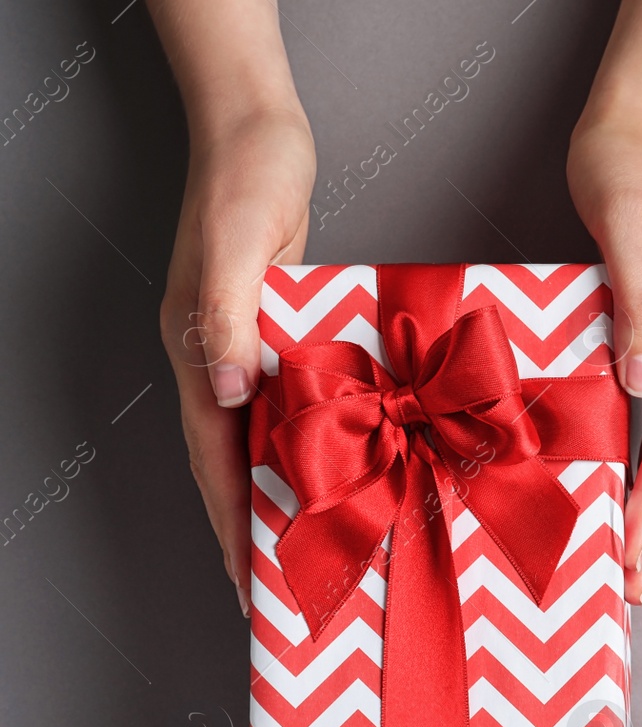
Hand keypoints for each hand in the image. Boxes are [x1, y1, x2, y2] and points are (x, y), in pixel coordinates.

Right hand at [157, 105, 314, 613]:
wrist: (258, 131)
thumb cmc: (248, 178)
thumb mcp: (241, 241)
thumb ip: (228, 314)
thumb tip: (227, 388)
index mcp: (200, 348)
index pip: (215, 458)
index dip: (234, 524)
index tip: (251, 583)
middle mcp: (218, 358)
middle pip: (234, 463)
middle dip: (258, 528)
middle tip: (289, 588)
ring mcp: (247, 347)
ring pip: (264, 439)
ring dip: (289, 492)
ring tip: (320, 546)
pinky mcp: (277, 331)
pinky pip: (294, 404)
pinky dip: (314, 442)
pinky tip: (349, 467)